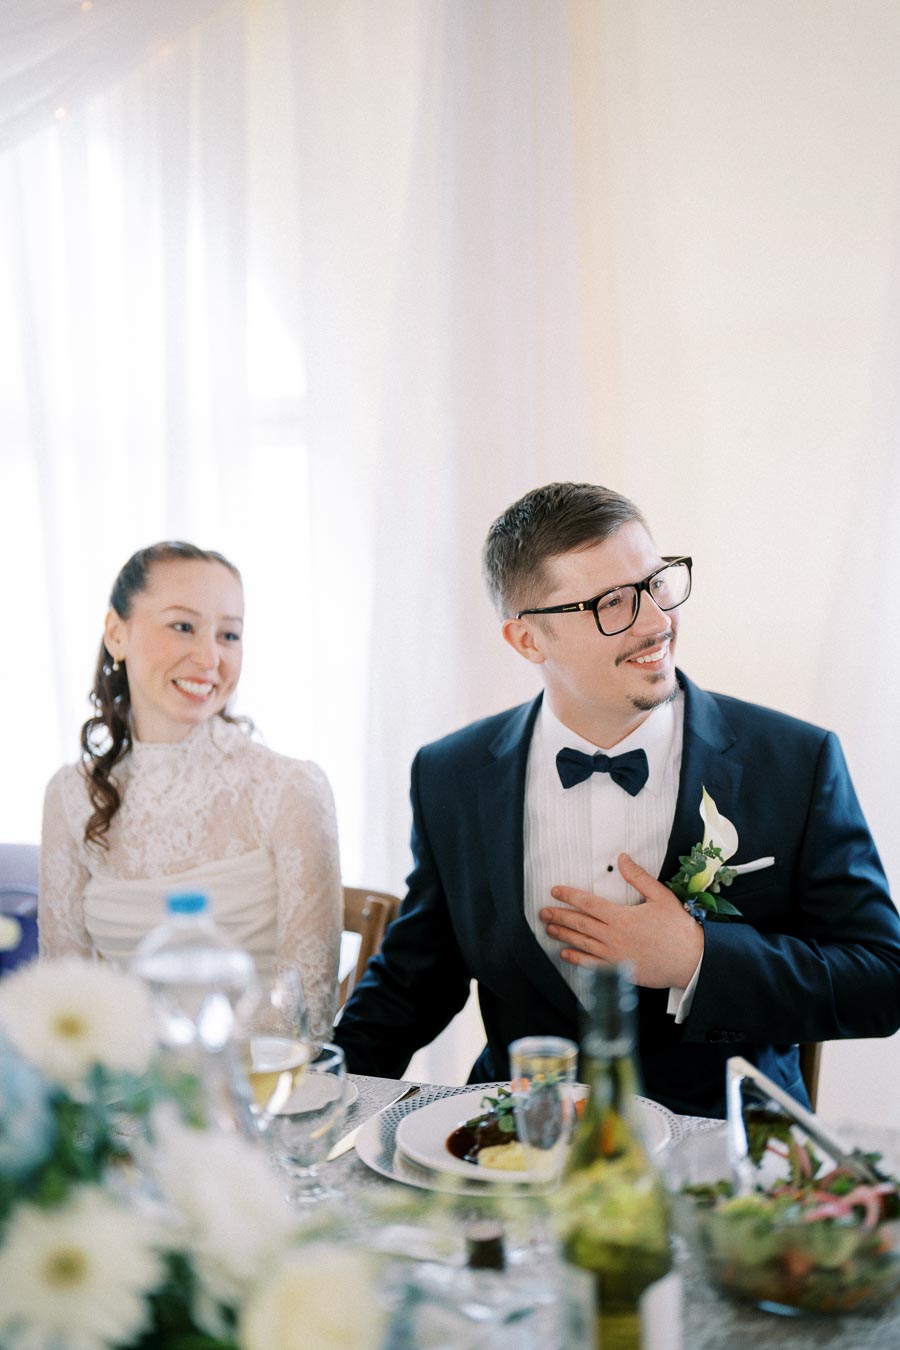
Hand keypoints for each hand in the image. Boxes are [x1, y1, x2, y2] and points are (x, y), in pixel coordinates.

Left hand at [539, 853, 703, 988]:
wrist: (692, 962)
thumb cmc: (679, 929)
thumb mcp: (661, 897)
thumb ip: (638, 877)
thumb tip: (622, 858)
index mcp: (621, 917)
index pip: (587, 903)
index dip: (569, 896)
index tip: (555, 891)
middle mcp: (613, 937)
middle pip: (579, 924)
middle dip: (559, 916)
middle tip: (543, 912)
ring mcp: (614, 956)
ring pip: (582, 944)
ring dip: (563, 936)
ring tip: (549, 929)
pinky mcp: (619, 971)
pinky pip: (592, 965)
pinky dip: (576, 959)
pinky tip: (566, 954)